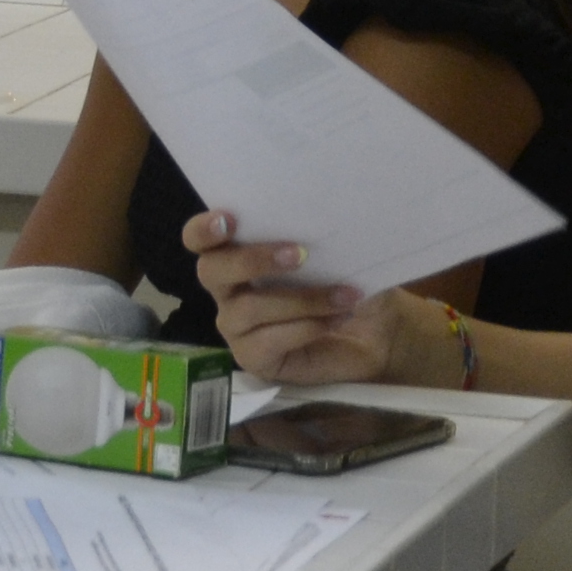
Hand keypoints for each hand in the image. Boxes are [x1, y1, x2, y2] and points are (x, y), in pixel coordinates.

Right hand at [189, 213, 415, 388]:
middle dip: (251, 260)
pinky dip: (307, 327)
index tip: (229, 219)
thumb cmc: (346, 284)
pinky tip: (337, 319)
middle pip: (211, 271)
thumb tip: (324, 212)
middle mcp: (227, 291)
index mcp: (236, 256)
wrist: (373, 337)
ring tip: (345, 295)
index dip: (204, 230)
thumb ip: (317, 233)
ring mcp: (236, 327)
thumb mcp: (337, 252)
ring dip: (301, 299)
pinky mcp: (253, 358)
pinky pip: (269, 341)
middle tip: (298, 254)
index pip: (198, 239)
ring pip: (248, 308)